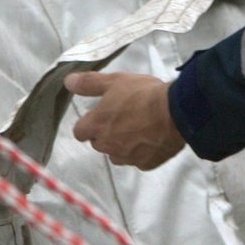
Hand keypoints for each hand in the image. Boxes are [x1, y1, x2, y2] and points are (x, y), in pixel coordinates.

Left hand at [65, 71, 185, 170]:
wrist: (176, 112)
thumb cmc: (143, 94)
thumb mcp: (115, 81)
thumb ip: (89, 83)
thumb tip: (68, 82)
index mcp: (97, 126)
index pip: (79, 132)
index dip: (88, 124)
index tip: (99, 115)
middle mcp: (108, 146)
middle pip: (98, 143)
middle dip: (106, 133)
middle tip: (123, 117)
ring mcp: (127, 157)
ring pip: (117, 154)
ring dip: (121, 145)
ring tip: (138, 128)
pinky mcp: (145, 164)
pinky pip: (137, 160)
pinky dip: (141, 151)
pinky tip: (151, 138)